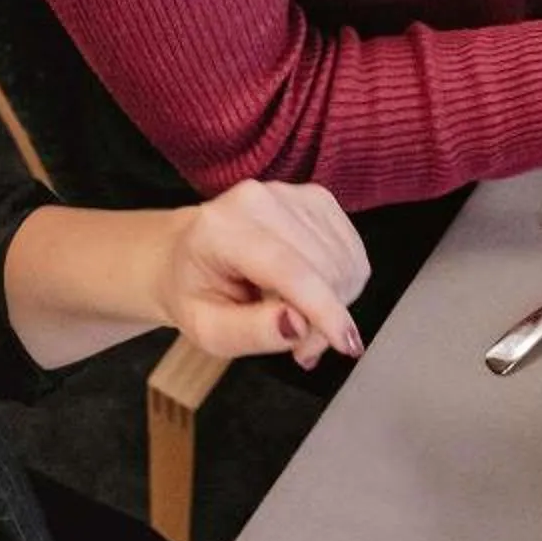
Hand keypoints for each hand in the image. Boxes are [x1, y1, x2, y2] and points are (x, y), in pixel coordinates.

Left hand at [153, 182, 367, 366]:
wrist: (188, 253)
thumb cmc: (196, 292)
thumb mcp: (207, 330)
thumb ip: (250, 332)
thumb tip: (298, 325)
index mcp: (221, 229)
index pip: (290, 269)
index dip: (324, 310)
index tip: (346, 345)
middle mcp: (260, 201)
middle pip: (325, 271)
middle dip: (323, 319)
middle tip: (298, 343)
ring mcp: (293, 195)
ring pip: (345, 265)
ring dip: (334, 303)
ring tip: (298, 314)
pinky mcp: (318, 199)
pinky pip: (353, 255)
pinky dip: (341, 284)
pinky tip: (312, 290)